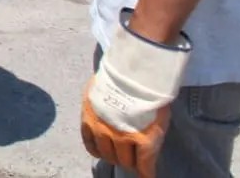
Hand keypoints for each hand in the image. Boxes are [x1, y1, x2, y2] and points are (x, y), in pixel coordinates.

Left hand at [81, 11, 190, 177]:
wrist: (138, 72)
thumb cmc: (120, 76)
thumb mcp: (99, 90)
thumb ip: (99, 106)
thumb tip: (103, 109)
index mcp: (90, 118)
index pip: (91, 145)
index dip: (101, 150)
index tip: (107, 153)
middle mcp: (103, 132)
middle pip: (109, 155)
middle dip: (117, 155)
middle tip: (126, 153)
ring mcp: (124, 138)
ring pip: (126, 161)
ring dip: (131, 161)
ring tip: (138, 159)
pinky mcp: (144, 142)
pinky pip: (145, 165)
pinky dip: (147, 172)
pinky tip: (149, 175)